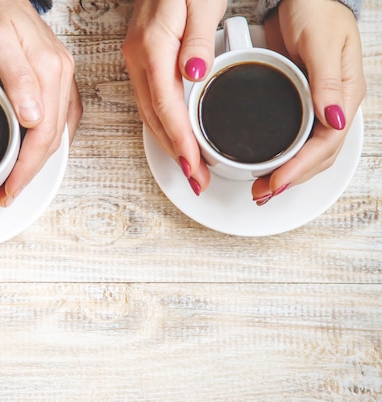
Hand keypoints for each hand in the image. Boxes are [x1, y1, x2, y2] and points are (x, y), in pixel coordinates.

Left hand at [0, 0, 82, 206]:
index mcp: (49, 70)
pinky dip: (50, 140)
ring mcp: (61, 76)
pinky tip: (38, 150)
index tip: (9, 187)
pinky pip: (61, 116)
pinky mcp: (55, 76)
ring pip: (58, 130)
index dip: (27, 167)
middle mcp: (61, 75)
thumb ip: (17, 76)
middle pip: (53, 138)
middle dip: (32, 171)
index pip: (43, 133)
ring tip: (18, 178)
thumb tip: (35, 117)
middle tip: (9, 192)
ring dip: (40, 160)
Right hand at [123, 0, 226, 195]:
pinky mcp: (143, 59)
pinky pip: (150, 101)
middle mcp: (139, 57)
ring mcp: (137, 59)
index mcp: (153, 46)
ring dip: (169, 144)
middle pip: (154, 118)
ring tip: (190, 168)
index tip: (194, 164)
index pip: (167, 104)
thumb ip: (198, 39)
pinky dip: (164, 125)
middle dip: (176, 153)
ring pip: (150, 114)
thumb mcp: (202, 1)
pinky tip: (176, 138)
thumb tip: (193, 75)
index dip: (181, 139)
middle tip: (197, 179)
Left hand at [252, 0, 365, 204]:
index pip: (326, 143)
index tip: (277, 182)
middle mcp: (331, 105)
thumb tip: (333, 119)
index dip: (301, 167)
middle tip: (263, 193)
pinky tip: (266, 165)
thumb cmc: (315, 10)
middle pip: (317, 156)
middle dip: (291, 179)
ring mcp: (315, 106)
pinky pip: (293, 138)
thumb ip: (326, 79)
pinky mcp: (296, 103)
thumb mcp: (321, 41)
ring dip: (286, 173)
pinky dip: (281, 156)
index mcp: (344, 94)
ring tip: (262, 188)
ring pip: (307, 152)